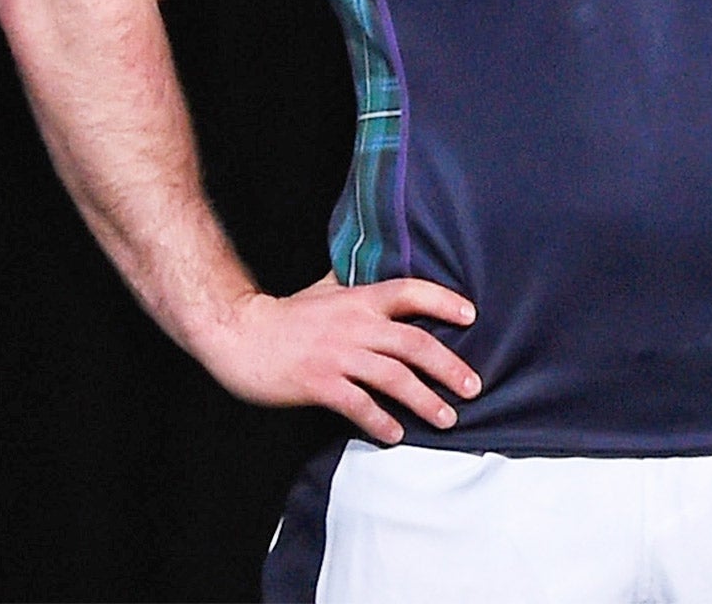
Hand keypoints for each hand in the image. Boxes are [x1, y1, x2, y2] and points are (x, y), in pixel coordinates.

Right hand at [196, 273, 480, 442]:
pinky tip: (395, 434)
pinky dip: (379, 421)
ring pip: (393, 377)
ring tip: (446, 418)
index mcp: (359, 299)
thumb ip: (354, 287)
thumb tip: (377, 276)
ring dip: (424, 400)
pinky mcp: (318, 383)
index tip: (471, 316)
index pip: (411, 291)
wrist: (238, 333)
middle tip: (473, 387)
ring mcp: (337, 355)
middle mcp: (355, 325)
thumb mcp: (324, 291)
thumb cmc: (284, 315)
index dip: (443, 301)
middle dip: (448, 366)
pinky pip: (358, 404)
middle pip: (414, 343)